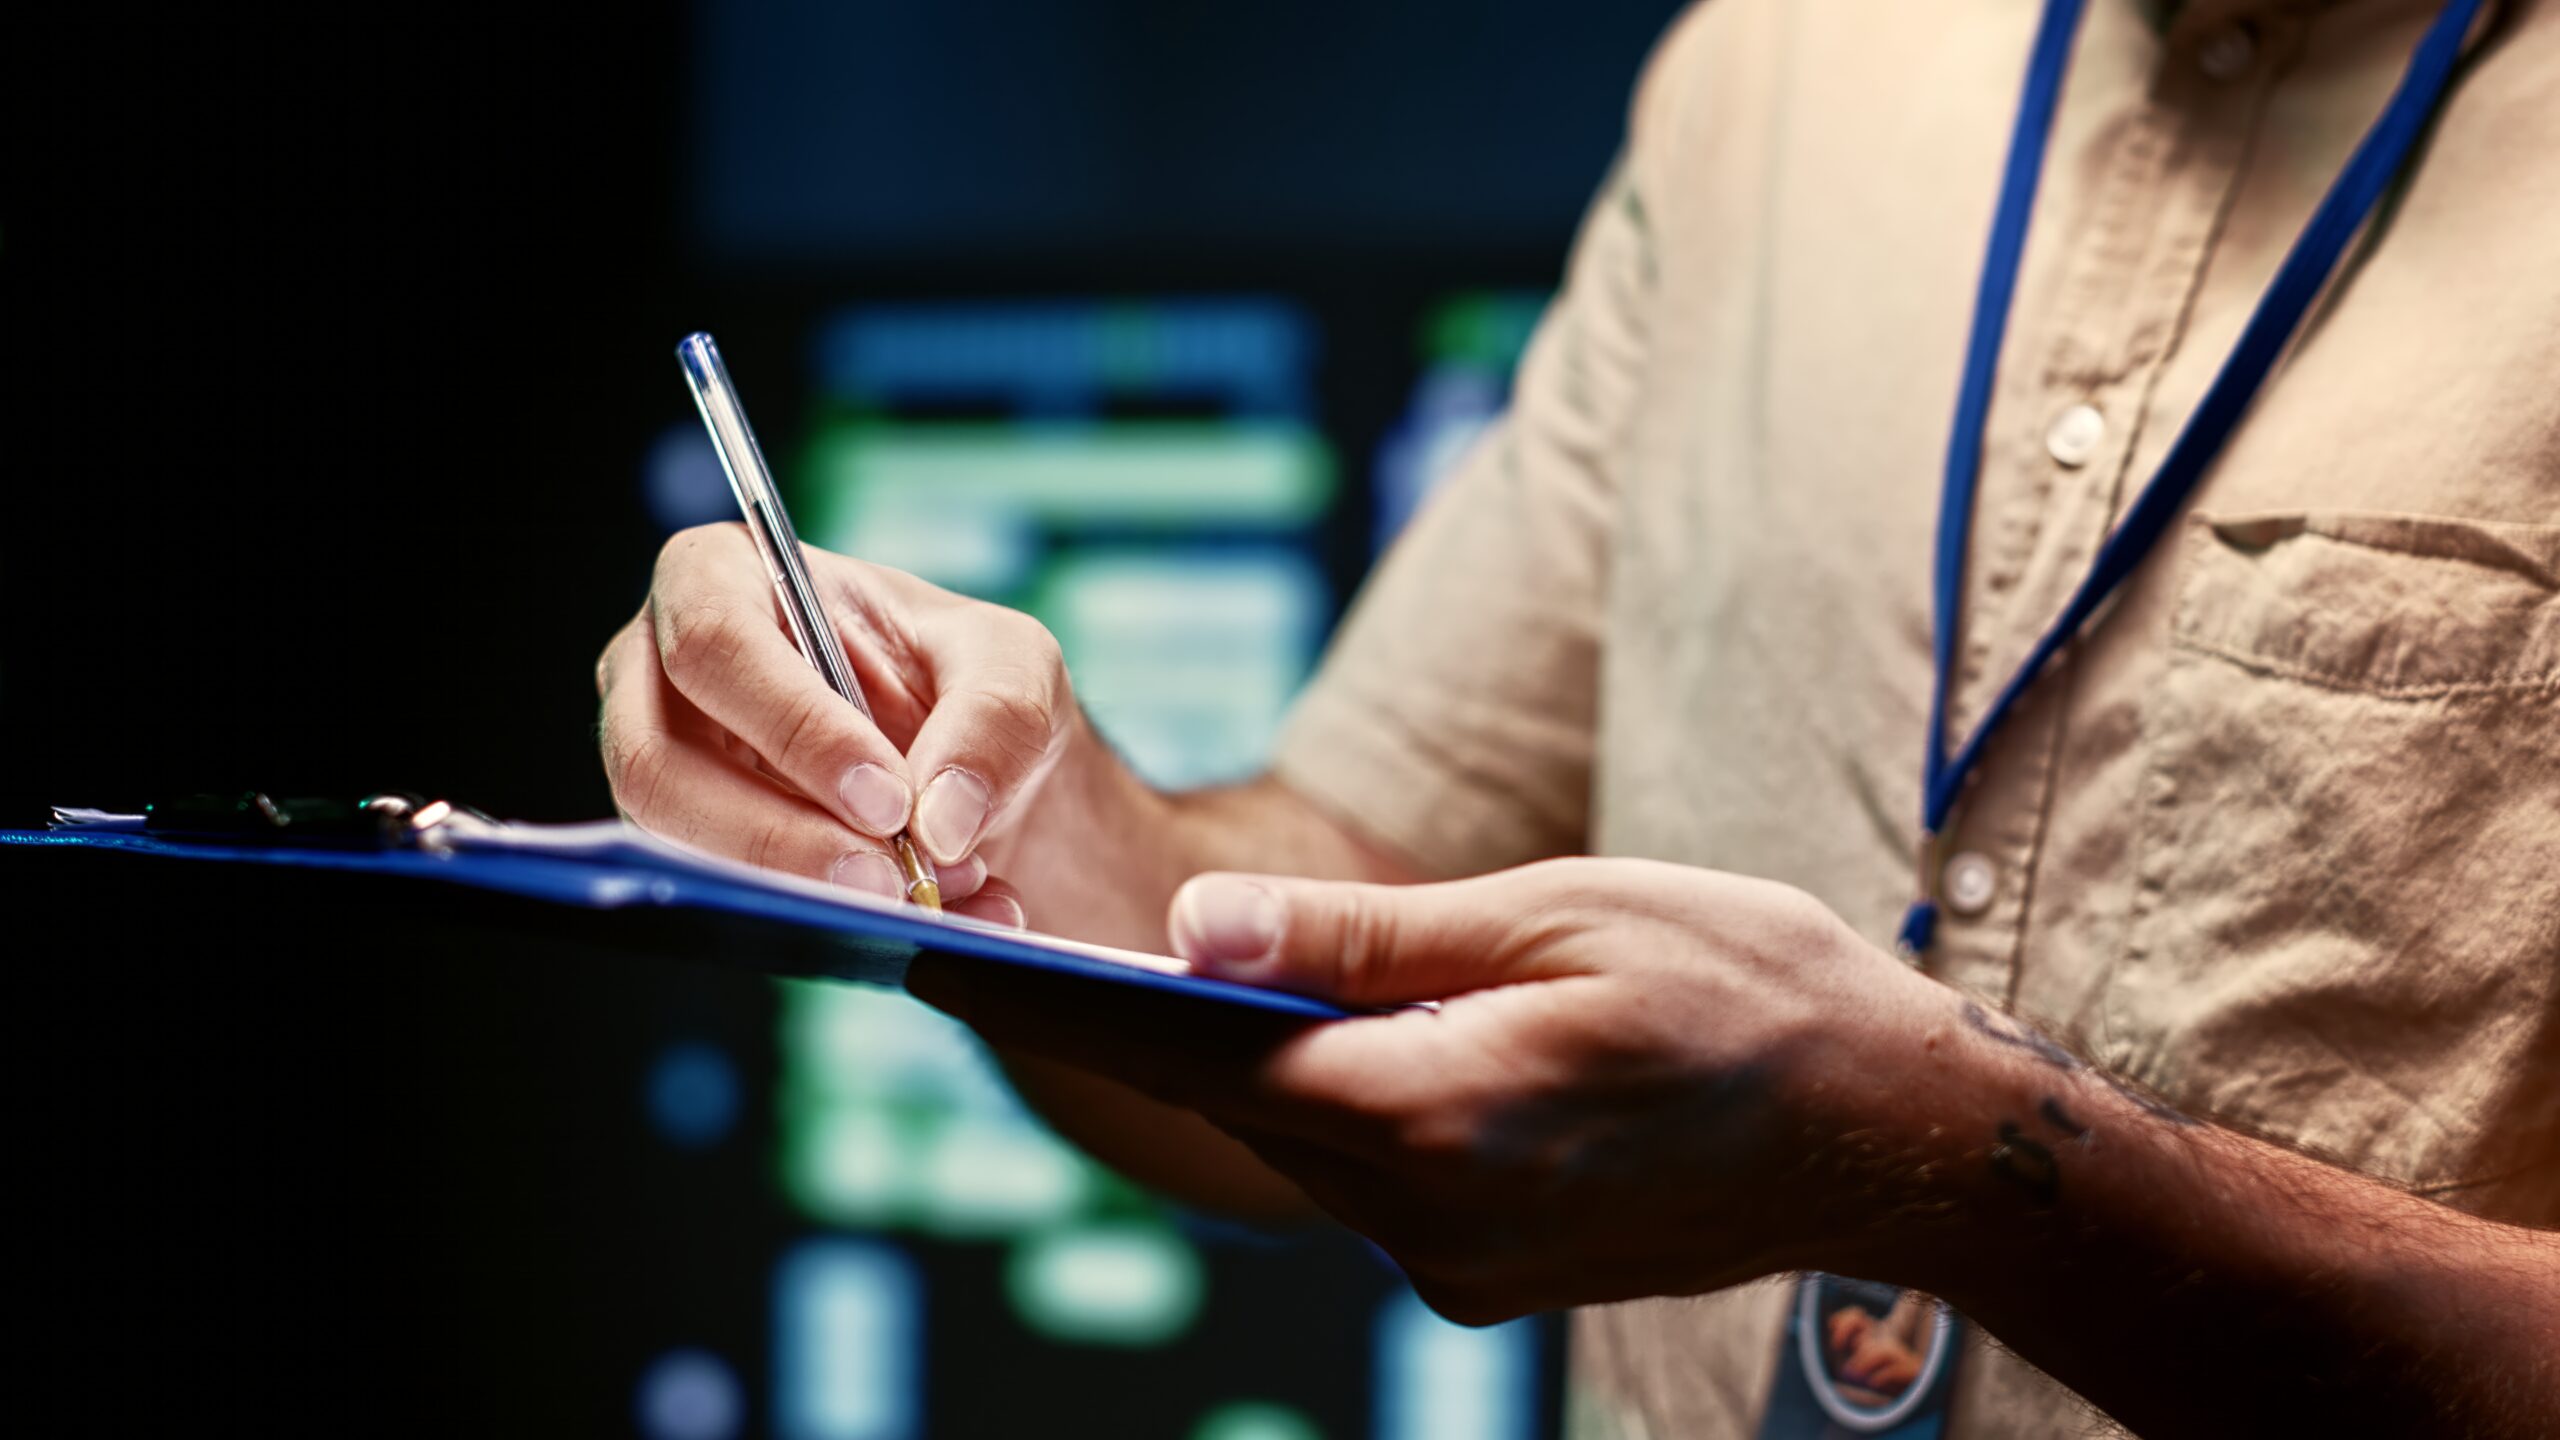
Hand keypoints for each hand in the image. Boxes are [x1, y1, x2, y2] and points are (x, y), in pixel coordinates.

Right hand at [595, 523, 1080, 923]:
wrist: (972, 765)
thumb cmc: (965, 677)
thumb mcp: (1014, 664)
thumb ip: (993, 722)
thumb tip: (936, 823)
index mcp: (720, 575)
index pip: (717, 643)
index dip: (795, 729)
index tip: (887, 799)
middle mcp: (658, 669)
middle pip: (660, 765)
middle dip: (780, 838)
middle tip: (888, 881)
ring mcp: (660, 762)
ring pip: (679, 847)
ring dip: (804, 888)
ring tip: (922, 897)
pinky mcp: (687, 843)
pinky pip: (724, 899)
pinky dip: (827, 919)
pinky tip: (922, 917)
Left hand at [912, 856, 1947, 1321]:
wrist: (1892, 1132)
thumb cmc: (1748, 985)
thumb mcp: (1557, 917)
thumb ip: (1365, 940)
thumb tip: (1192, 934)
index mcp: (1437, 1113)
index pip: (1197, 1056)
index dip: (1063, 1003)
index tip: (942, 958)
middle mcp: (1428, 1218)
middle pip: (1234, 1107)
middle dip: (1134, 1027)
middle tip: (1019, 943)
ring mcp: (1458, 1266)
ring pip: (1301, 1146)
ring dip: (1240, 1065)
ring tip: (1159, 974)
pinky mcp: (1486, 1278)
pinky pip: (1371, 1179)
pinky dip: (1334, 1106)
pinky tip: (1333, 1039)